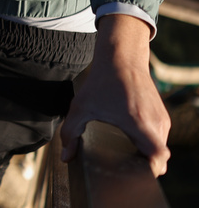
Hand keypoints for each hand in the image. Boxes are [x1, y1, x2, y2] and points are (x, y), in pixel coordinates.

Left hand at [59, 14, 170, 175]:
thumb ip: (70, 133)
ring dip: (146, 152)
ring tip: (125, 153)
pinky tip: (130, 140)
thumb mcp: (80, 107)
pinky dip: (148, 141)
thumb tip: (65, 157)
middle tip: (123, 164)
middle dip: (143, 164)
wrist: (121, 58)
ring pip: (160, 146)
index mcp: (141, 124)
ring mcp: (162, 118)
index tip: (132, 168)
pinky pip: (159, 136)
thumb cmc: (101, 83)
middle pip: (159, 156)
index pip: (159, 157)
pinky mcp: (161, 114)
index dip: (150, 168)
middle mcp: (157, 123)